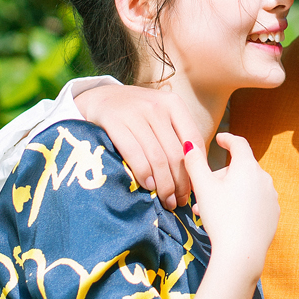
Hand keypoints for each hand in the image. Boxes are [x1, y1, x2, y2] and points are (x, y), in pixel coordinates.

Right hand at [78, 83, 193, 210]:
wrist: (101, 97)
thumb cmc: (137, 114)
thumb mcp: (161, 114)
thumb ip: (177, 135)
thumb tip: (198, 171)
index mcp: (173, 103)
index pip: (194, 140)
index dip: (196, 168)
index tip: (195, 189)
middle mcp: (156, 106)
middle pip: (176, 153)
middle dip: (181, 183)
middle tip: (180, 201)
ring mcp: (135, 113)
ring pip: (157, 158)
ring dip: (164, 185)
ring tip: (166, 200)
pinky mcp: (114, 121)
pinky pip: (134, 154)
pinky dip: (143, 173)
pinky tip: (148, 187)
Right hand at [184, 135, 279, 280]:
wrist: (242, 252)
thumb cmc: (220, 217)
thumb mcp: (203, 188)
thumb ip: (195, 164)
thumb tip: (190, 145)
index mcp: (247, 167)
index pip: (239, 144)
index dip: (228, 139)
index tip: (220, 139)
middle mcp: (264, 177)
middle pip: (241, 169)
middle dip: (221, 176)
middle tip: (203, 192)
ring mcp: (271, 196)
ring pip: (247, 187)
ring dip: (230, 192)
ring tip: (212, 210)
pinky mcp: (273, 213)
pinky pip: (256, 202)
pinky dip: (243, 204)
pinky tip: (230, 218)